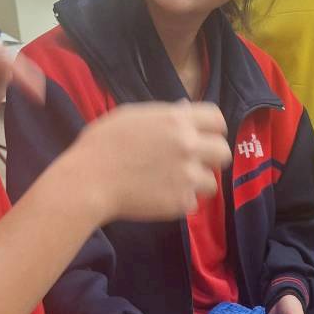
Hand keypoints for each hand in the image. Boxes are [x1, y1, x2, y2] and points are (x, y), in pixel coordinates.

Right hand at [66, 100, 230, 225]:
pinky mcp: (180, 202)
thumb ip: (164, 115)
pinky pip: (192, 203)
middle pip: (223, 152)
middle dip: (211, 158)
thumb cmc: (102, 144)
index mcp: (177, 120)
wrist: (89, 180)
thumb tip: (185, 110)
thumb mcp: (132, 115)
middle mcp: (188, 146)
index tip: (204, 137)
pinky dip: (179, 202)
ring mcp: (187, 176)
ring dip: (197, 184)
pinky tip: (159, 197)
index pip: (217, 119)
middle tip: (194, 163)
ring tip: (173, 183)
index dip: (212, 129)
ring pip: (212, 183)